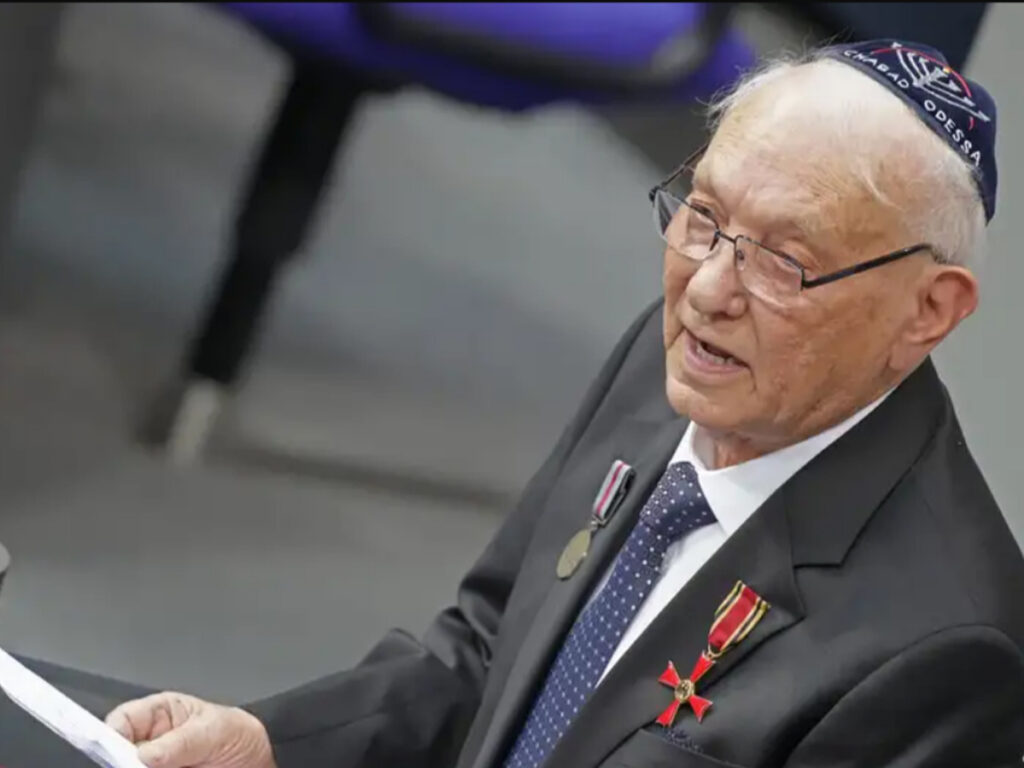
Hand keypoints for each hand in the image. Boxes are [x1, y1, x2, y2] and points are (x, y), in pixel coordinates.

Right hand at [105, 691, 275, 767]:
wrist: (257, 762)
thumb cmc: (237, 734)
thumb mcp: (214, 731)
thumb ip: (182, 741)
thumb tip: (146, 753)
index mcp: (160, 714)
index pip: (122, 720)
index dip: (112, 734)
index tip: (116, 751)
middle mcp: (151, 742)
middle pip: (118, 754)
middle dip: (124, 761)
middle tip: (146, 765)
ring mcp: (155, 765)